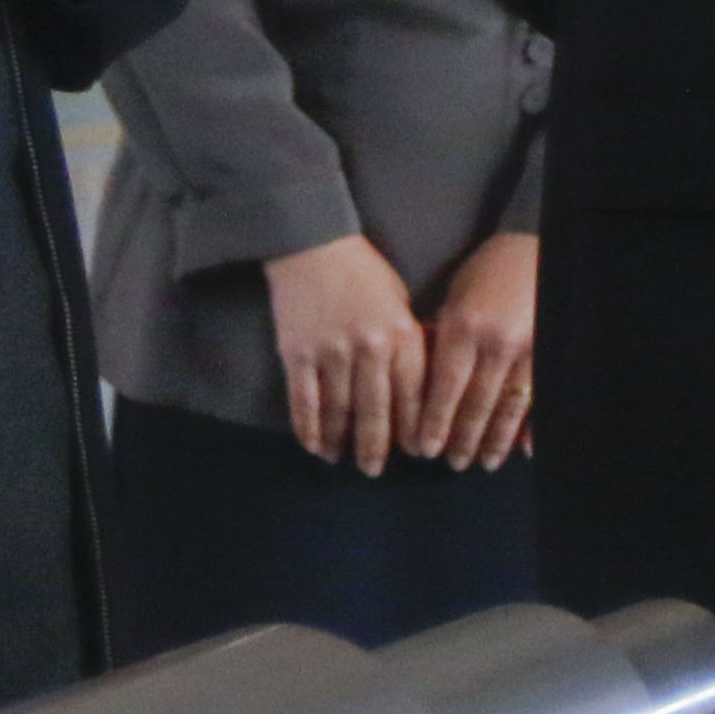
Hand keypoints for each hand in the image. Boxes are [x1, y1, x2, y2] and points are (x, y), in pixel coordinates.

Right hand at [263, 233, 425, 474]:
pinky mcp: (297, 354)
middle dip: (376, 448)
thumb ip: (408, 345)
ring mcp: (331, 353)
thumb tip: (416, 395)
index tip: (417, 452)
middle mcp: (369, 348)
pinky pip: (304, 403)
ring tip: (341, 459)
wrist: (312, 243)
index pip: (413, 397)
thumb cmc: (363, 273)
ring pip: (339, 413)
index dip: (415, 430)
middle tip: (374, 470)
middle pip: (376, 413)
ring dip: (340, 442)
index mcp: (401, 335)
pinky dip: (309, 429)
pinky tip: (314, 445)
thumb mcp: (400, 303)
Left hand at [414, 231, 536, 469]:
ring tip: (485, 462)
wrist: (531, 248)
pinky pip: (539, 396)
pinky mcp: (549, 351)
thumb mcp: (453, 302)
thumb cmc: (483, 274)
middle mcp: (494, 344)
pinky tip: (524, 448)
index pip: (445, 388)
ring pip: (508, 407)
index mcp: (463, 328)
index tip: (424, 448)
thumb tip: (425, 390)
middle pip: (475, 404)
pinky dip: (532, 425)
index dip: (435, 422)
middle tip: (453, 463)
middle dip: (463, 439)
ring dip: (495, 439)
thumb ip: (441, 344)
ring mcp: (527, 350)